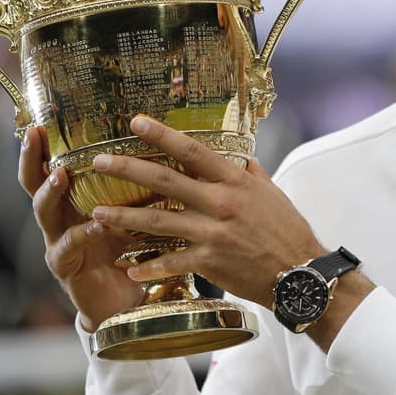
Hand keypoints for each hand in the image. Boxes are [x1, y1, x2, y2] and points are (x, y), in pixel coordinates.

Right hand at [19, 125, 143, 331]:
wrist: (124, 301)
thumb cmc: (128, 252)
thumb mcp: (130, 215)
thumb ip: (132, 189)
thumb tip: (159, 150)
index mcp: (72, 202)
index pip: (50, 167)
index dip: (42, 147)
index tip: (40, 121)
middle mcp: (58, 219)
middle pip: (34, 185)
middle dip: (31, 160)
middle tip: (35, 137)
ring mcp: (58, 243)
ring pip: (44, 212)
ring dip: (51, 192)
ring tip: (61, 174)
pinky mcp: (66, 267)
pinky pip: (69, 246)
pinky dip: (83, 233)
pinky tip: (97, 224)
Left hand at [88, 115, 324, 308]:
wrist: (299, 272)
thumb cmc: (287, 230)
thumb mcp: (271, 192)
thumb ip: (250, 173)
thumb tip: (238, 156)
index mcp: (235, 181)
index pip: (192, 151)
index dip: (162, 134)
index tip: (136, 121)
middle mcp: (220, 203)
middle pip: (165, 180)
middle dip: (128, 168)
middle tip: (100, 162)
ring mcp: (212, 233)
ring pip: (157, 221)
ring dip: (123, 216)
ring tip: (96, 212)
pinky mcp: (209, 262)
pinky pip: (170, 262)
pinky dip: (146, 266)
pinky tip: (126, 267)